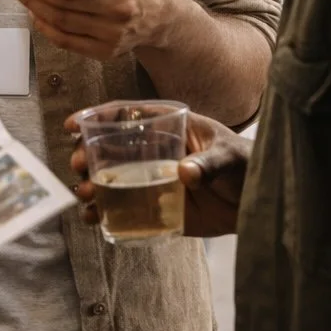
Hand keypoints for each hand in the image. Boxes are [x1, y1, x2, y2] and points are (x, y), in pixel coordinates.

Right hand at [66, 109, 250, 237]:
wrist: (257, 202)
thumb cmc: (246, 166)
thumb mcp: (230, 157)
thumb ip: (209, 163)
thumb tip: (184, 173)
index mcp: (168, 125)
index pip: (126, 114)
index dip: (96, 116)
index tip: (73, 125)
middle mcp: (154, 150)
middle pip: (109, 146)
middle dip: (87, 154)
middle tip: (78, 165)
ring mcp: (152, 178)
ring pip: (111, 177)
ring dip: (91, 183)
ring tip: (85, 193)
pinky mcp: (155, 206)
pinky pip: (123, 207)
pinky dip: (104, 212)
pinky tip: (93, 216)